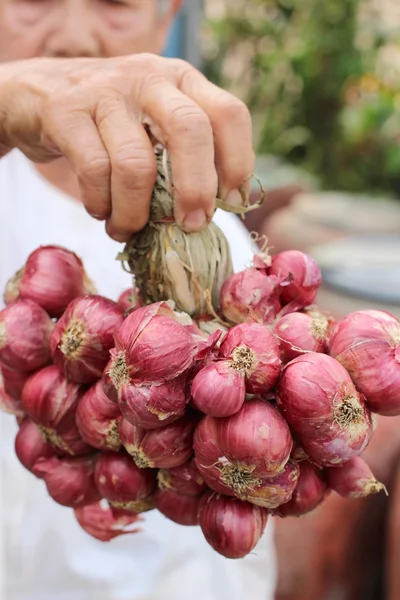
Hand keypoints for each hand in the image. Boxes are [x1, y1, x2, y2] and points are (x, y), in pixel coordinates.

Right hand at [0, 55, 253, 240]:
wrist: (38, 94)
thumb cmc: (112, 123)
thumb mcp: (156, 123)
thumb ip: (185, 154)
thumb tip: (214, 210)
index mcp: (182, 81)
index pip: (229, 113)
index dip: (238, 162)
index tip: (231, 203)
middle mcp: (149, 78)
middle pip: (190, 130)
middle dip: (196, 188)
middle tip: (191, 225)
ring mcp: (106, 91)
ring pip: (136, 163)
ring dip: (135, 212)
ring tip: (127, 229)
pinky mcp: (66, 111)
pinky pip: (95, 171)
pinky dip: (101, 205)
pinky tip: (101, 212)